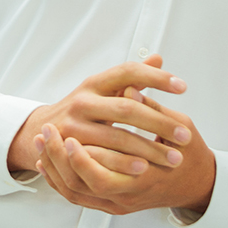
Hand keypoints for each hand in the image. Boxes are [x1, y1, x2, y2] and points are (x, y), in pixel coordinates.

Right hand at [7, 54, 190, 176]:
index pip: (128, 72)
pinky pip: (103, 159)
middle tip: (185, 134)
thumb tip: (158, 58)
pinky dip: (125, 164)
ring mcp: (76, 126)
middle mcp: (84, 100)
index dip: (156, 78)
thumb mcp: (103, 90)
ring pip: (118, 137)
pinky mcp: (71, 149)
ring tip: (173, 157)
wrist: (42, 132)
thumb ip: (132, 78)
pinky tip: (144, 169)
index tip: (182, 86)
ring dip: (149, 149)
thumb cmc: (83, 110)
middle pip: (127, 108)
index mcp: (95, 82)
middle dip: (159, 122)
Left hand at [34, 85, 215, 215]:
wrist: (195, 182)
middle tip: (46, 135)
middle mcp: (131, 194)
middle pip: (85, 186)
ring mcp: (121, 202)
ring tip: (41, 145)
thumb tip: (129, 87)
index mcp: (148, 176)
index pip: (104, 175)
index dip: (81, 157)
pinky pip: (81, 197)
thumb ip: (152, 107)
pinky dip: (61, 180)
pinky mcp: (114, 202)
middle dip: (61, 161)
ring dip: (57, 169)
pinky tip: (48, 162)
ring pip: (80, 194)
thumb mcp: (181, 127)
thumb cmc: (191, 152)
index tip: (64, 135)